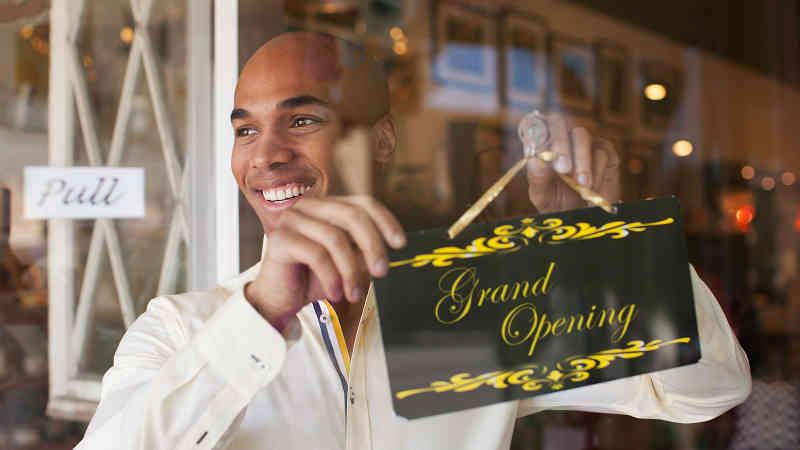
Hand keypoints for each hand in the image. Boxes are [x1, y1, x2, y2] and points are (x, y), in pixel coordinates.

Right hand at [244, 195, 405, 330]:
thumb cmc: (315, 280)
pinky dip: (331, 276)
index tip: (400, 243)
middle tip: (382, 272)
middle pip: (352, 215)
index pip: (363, 203)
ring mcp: (292, 219)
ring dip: (350, 270)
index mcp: (327, 206)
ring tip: (355, 295)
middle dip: (372, 245)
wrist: (280, 301)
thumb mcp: (348, 262)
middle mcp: (309, 206)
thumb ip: (365, 248)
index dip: (385, 220)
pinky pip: (315, 254)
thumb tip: (389, 243)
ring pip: (334, 238)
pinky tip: (335, 294)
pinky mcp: (279, 239)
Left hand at [525, 113, 620, 213]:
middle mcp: (562, 136)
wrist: (581, 215)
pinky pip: (602, 152)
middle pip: (560, 122)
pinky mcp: (604, 150)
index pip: (538, 125)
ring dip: (582, 163)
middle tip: (563, 169)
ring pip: (583, 137)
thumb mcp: (542, 195)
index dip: (539, 135)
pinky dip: (598, 172)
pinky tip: (594, 189)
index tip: (543, 155)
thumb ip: (537, 178)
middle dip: (561, 144)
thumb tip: (534, 161)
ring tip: (583, 186)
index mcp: (542, 143)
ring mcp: (584, 141)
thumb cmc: (555, 201)